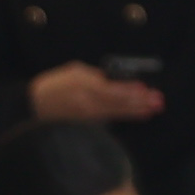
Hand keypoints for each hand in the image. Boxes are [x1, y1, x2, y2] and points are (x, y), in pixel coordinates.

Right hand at [28, 65, 164, 123]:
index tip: (147, 90)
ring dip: (137, 111)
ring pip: (118, 113)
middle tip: (159, 102)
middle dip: (141, 103)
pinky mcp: (89, 123)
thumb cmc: (54, 84)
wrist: (35, 105)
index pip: (115, 90)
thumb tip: (113, 81)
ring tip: (153, 110)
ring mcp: (90, 115)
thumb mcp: (74, 71)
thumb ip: (96, 75)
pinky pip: (111, 119)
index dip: (132, 91)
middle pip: (120, 103)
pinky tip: (139, 115)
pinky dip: (125, 116)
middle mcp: (90, 103)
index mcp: (86, 86)